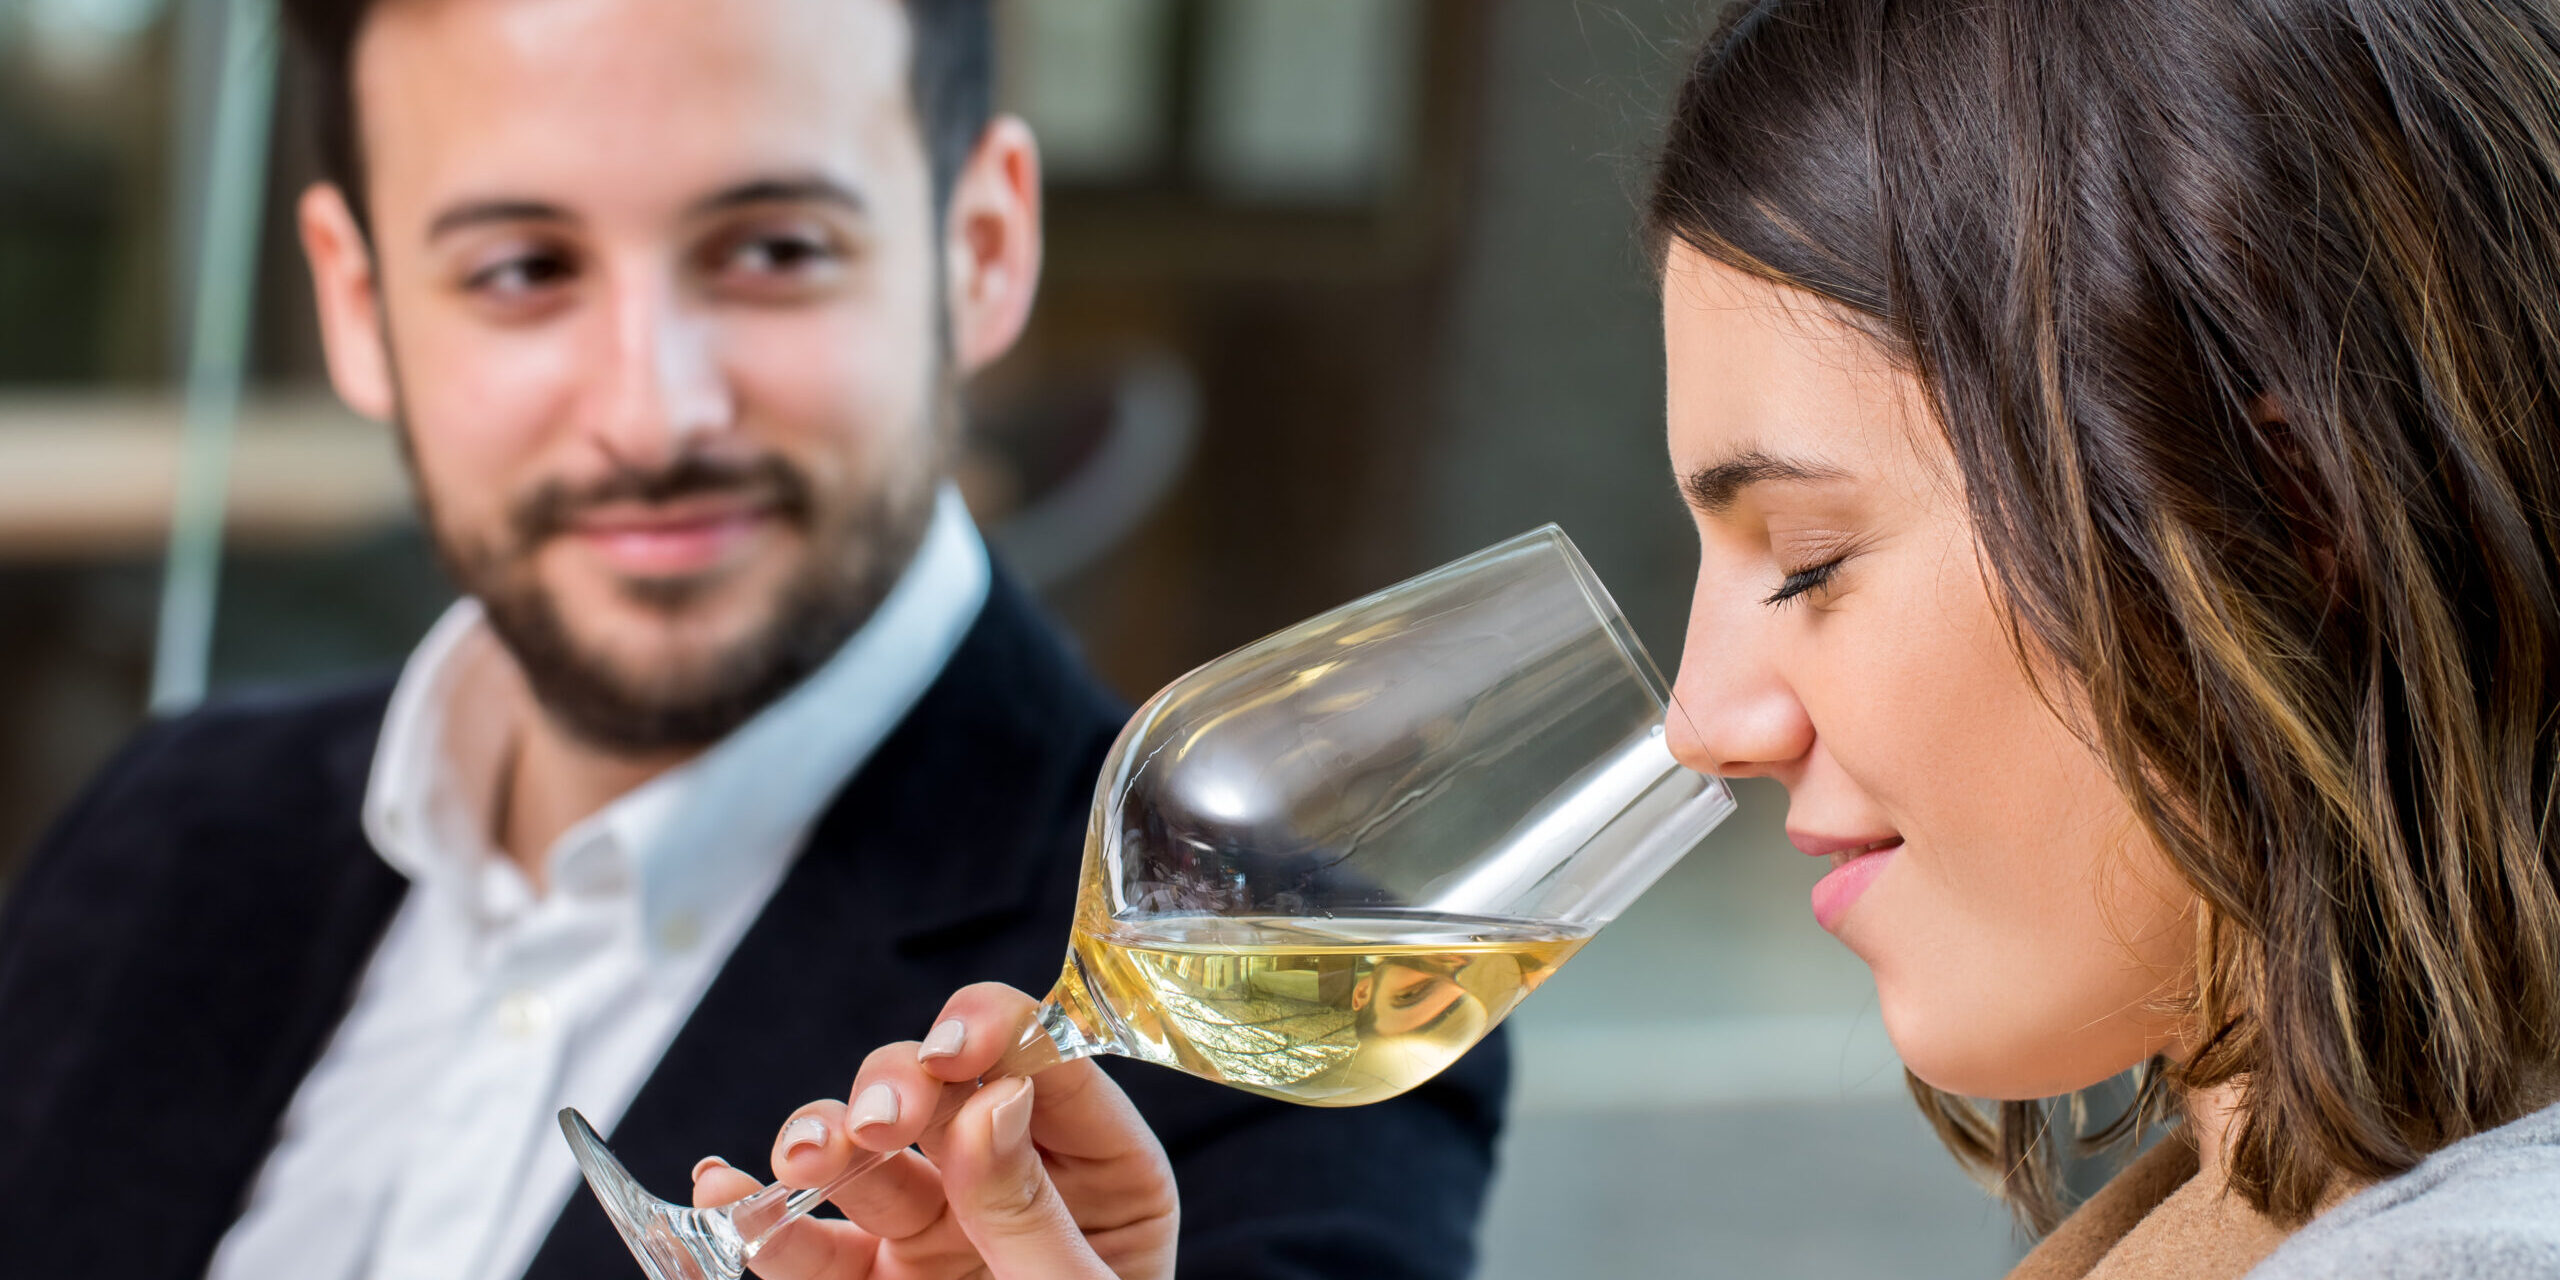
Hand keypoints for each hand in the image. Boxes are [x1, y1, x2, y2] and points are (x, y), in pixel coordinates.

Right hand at [689, 983, 1178, 1279]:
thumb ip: (1031, 1209)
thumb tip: (991, 1099)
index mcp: (1099, 1171)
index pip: (1047, 1064)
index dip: (997, 1030)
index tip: (955, 1039)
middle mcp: (1006, 1181)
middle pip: (939, 1091)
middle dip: (896, 1086)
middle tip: (876, 1120)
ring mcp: (931, 1231)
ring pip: (863, 1153)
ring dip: (820, 1138)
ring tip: (803, 1158)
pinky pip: (805, 1243)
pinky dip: (756, 1213)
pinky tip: (725, 1193)